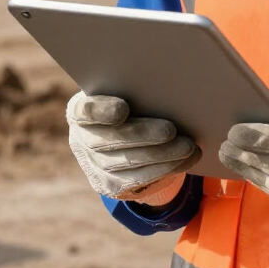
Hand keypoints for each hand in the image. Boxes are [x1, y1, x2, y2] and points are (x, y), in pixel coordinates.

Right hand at [66, 92, 199, 200]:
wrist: (122, 136)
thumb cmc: (130, 101)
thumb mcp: (125, 91)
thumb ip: (135, 88)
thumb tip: (164, 83)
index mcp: (80, 111)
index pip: (85, 111)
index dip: (102, 111)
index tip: (123, 108)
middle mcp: (81, 140)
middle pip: (112, 140)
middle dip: (143, 135)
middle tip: (171, 130)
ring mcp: (94, 166)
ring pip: (128, 163)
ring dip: (162, 155)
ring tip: (188, 146)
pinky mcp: (110, 184)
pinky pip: (139, 179)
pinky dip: (166, 168)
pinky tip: (187, 158)